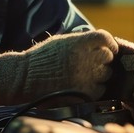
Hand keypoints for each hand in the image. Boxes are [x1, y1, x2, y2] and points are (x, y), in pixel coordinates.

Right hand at [0, 29, 118, 104]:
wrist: (24, 78)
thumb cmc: (41, 59)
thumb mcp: (61, 42)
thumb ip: (81, 41)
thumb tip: (100, 44)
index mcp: (78, 43)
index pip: (104, 38)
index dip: (109, 43)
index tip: (108, 47)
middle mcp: (84, 58)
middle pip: (108, 56)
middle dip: (103, 59)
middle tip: (93, 63)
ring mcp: (85, 77)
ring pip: (106, 74)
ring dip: (100, 75)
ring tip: (85, 76)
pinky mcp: (83, 93)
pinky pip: (100, 90)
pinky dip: (95, 89)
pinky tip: (84, 87)